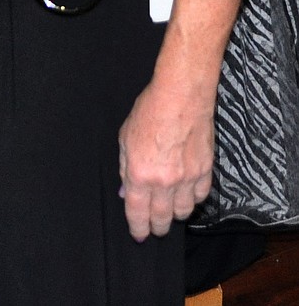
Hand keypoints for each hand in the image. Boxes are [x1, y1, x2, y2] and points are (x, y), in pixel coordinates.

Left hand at [118, 78, 213, 240]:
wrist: (181, 97)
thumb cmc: (149, 111)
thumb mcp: (125, 137)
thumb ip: (125, 167)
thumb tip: (125, 191)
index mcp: (140, 173)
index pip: (137, 212)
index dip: (137, 228)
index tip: (139, 235)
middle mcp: (164, 182)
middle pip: (161, 218)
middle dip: (157, 227)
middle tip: (155, 228)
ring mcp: (187, 178)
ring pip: (183, 212)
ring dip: (175, 215)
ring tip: (170, 211)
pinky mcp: (205, 172)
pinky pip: (200, 197)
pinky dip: (193, 200)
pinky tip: (187, 195)